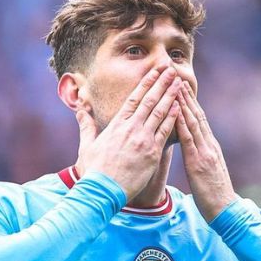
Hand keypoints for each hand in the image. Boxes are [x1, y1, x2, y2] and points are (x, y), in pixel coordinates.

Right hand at [75, 67, 181, 200]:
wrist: (102, 190)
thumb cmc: (94, 170)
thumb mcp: (87, 145)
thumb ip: (86, 125)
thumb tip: (80, 109)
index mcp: (116, 125)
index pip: (134, 99)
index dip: (146, 83)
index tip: (155, 72)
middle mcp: (131, 129)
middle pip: (149, 101)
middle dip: (161, 83)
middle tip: (171, 70)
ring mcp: (143, 140)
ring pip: (160, 113)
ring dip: (170, 96)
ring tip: (179, 83)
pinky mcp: (152, 153)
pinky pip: (165, 132)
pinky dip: (173, 118)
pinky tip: (180, 107)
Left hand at [176, 81, 236, 221]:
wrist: (225, 210)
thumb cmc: (214, 196)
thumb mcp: (207, 172)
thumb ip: (202, 158)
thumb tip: (195, 151)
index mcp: (210, 147)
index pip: (200, 120)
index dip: (190, 102)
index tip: (181, 86)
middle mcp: (209, 145)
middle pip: (197, 115)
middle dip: (186, 95)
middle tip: (176, 76)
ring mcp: (205, 152)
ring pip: (193, 122)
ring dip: (183, 103)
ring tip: (174, 86)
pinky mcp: (199, 162)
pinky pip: (189, 139)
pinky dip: (182, 123)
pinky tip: (174, 112)